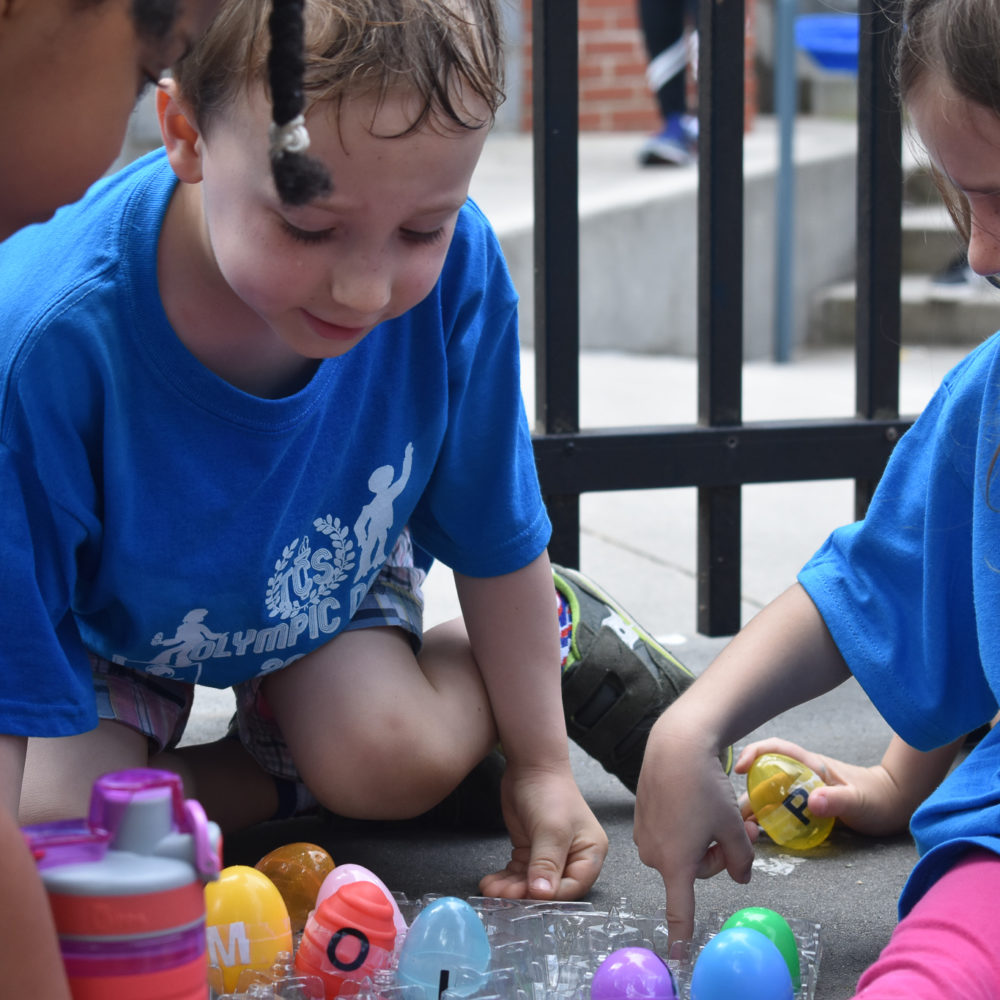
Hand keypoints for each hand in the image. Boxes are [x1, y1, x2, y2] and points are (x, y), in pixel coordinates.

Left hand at [478, 761, 607, 900]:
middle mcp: (573, 858)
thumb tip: (541, 895)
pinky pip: (519, 873)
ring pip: (531, 882)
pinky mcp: (531, 850)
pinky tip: (491, 882)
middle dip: (525, 894)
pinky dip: (506, 879)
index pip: (573, 887)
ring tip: (492, 890)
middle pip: (550, 888)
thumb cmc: (550, 792)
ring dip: (511, 888)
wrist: (530, 766)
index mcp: (590, 854)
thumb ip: (547, 863)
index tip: (528, 897)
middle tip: (503, 895)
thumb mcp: (551, 829)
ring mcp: (550, 855)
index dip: (551, 896)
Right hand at [633, 714, 756, 945]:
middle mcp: (654, 854)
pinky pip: (668, 834)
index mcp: (676, 863)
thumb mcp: (733, 827)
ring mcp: (645, 835)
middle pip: (694, 871)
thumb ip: (741, 861)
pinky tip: (693, 799)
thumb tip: (741, 879)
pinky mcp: (641, 817)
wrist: (675, 746)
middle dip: (714, 854)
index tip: (678, 956)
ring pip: (682, 852)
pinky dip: (684, 825)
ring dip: (701, 839)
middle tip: (733, 826)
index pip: (679, 909)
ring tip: (714, 808)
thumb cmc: (704, 787)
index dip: (681, 934)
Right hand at [735, 737, 922, 836]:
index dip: (753, 753)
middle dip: (746, 791)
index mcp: (810, 764)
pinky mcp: (805, 806)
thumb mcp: (859, 801)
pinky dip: (766, 817)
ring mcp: (802, 790)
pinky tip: (761, 832)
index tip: (739, 769)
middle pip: (764, 775)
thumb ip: (837, 800)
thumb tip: (812, 801)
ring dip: (754, 807)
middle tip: (737, 814)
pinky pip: (779, 807)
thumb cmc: (878, 799)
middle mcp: (801, 774)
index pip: (775, 749)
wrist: (894, 806)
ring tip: (745, 828)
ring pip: (769, 793)